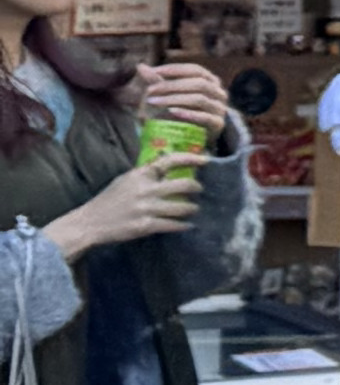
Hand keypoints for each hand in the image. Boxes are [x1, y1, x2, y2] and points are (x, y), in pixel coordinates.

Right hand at [47, 157, 193, 260]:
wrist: (89, 223)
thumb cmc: (108, 201)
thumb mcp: (124, 181)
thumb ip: (144, 175)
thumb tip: (166, 166)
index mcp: (138, 174)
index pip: (169, 161)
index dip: (190, 158)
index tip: (205, 159)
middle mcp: (144, 190)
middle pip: (183, 185)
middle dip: (197, 187)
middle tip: (200, 189)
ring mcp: (146, 208)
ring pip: (182, 207)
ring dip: (192, 208)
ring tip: (194, 209)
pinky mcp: (145, 226)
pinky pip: (173, 225)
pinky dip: (183, 225)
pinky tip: (188, 225)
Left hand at [130, 58, 236, 142]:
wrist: (187, 139)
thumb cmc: (176, 112)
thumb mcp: (165, 95)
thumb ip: (156, 81)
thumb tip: (140, 65)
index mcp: (209, 81)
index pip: (195, 69)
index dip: (175, 69)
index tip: (154, 71)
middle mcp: (218, 92)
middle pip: (198, 83)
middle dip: (171, 86)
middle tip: (149, 90)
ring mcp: (219, 108)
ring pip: (200, 98)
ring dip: (174, 99)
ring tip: (154, 102)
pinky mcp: (218, 124)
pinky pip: (204, 117)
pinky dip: (187, 113)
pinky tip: (171, 112)